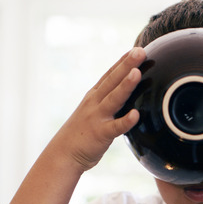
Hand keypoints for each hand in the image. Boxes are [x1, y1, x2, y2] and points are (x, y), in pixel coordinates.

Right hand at [53, 47, 145, 171]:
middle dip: (126, 65)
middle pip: (112, 81)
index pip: (109, 75)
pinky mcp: (100, 134)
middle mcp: (95, 103)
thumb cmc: (82, 135)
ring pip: (113, 99)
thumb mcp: (93, 113)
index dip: (122, 61)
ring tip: (137, 72)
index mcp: (94, 97)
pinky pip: (115, 127)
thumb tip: (125, 95)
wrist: (62, 155)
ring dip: (125, 85)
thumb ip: (107, 102)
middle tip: (140, 51)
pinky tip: (136, 115)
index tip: (135, 48)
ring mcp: (97, 117)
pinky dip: (126, 121)